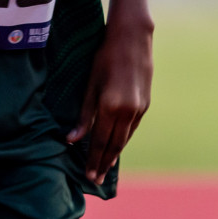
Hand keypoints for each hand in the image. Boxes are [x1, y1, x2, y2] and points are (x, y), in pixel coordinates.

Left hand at [69, 17, 152, 183]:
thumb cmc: (105, 57)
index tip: (88, 176)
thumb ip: (84, 115)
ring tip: (106, 166)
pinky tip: (118, 143)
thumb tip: (72, 140)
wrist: (133, 38)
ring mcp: (140, 107)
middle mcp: (129, 111)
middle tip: (96, 180)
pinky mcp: (145, 102)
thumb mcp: (90, 85)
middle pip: (115, 144)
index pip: (100, 141)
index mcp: (111, 107)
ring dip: (115, 153)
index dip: (94, 160)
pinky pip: (133, 127)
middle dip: (105, 163)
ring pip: (126, 137)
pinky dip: (124, 138)